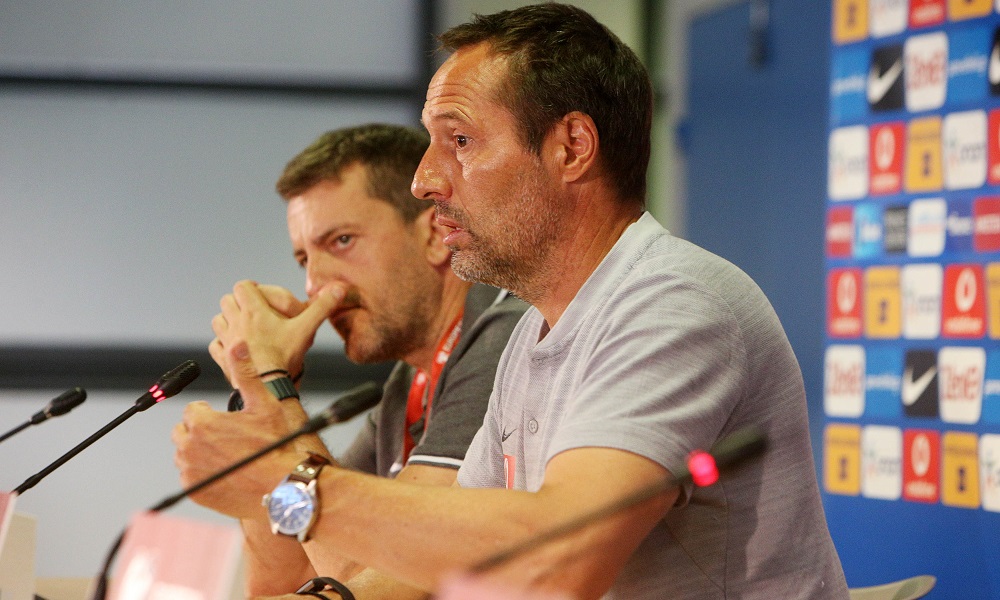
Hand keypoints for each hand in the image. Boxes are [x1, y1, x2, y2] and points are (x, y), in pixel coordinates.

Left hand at [172, 342, 305, 518]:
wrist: (282, 487)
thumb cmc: (275, 445)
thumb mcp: (264, 403)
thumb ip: (245, 373)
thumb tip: (238, 344)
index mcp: (201, 422)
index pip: (193, 410)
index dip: (212, 413)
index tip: (229, 421)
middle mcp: (188, 446)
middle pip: (184, 431)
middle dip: (201, 431)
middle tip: (229, 438)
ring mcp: (189, 471)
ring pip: (185, 454)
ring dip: (200, 451)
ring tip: (228, 455)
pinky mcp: (193, 491)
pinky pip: (190, 477)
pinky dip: (203, 474)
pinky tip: (226, 472)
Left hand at [209, 280, 345, 383]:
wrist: (269, 386)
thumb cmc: (286, 358)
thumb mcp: (307, 329)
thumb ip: (322, 308)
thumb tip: (340, 289)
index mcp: (254, 311)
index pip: (242, 286)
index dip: (251, 288)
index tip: (259, 293)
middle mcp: (236, 323)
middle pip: (227, 300)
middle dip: (239, 301)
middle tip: (253, 309)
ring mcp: (227, 341)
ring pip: (218, 320)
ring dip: (228, 320)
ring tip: (243, 326)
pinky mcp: (223, 359)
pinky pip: (215, 344)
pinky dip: (222, 343)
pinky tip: (234, 348)